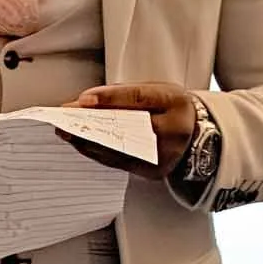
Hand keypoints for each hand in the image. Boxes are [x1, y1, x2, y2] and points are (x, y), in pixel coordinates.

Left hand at [57, 82, 195, 177]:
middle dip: (91, 123)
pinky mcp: (153, 171)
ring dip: (88, 141)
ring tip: (66, 132)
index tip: (83, 100)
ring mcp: (164, 155)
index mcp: (174, 102)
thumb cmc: (171, 109)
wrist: (197, 136)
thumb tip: (88, 101)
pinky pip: (119, 163)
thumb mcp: (158, 91)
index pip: (139, 98)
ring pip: (119, 149)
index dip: (109, 99)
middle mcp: (172, 130)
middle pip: (126, 127)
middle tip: (65, 119)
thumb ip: (127, 94)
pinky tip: (82, 145)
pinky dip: (98, 153)